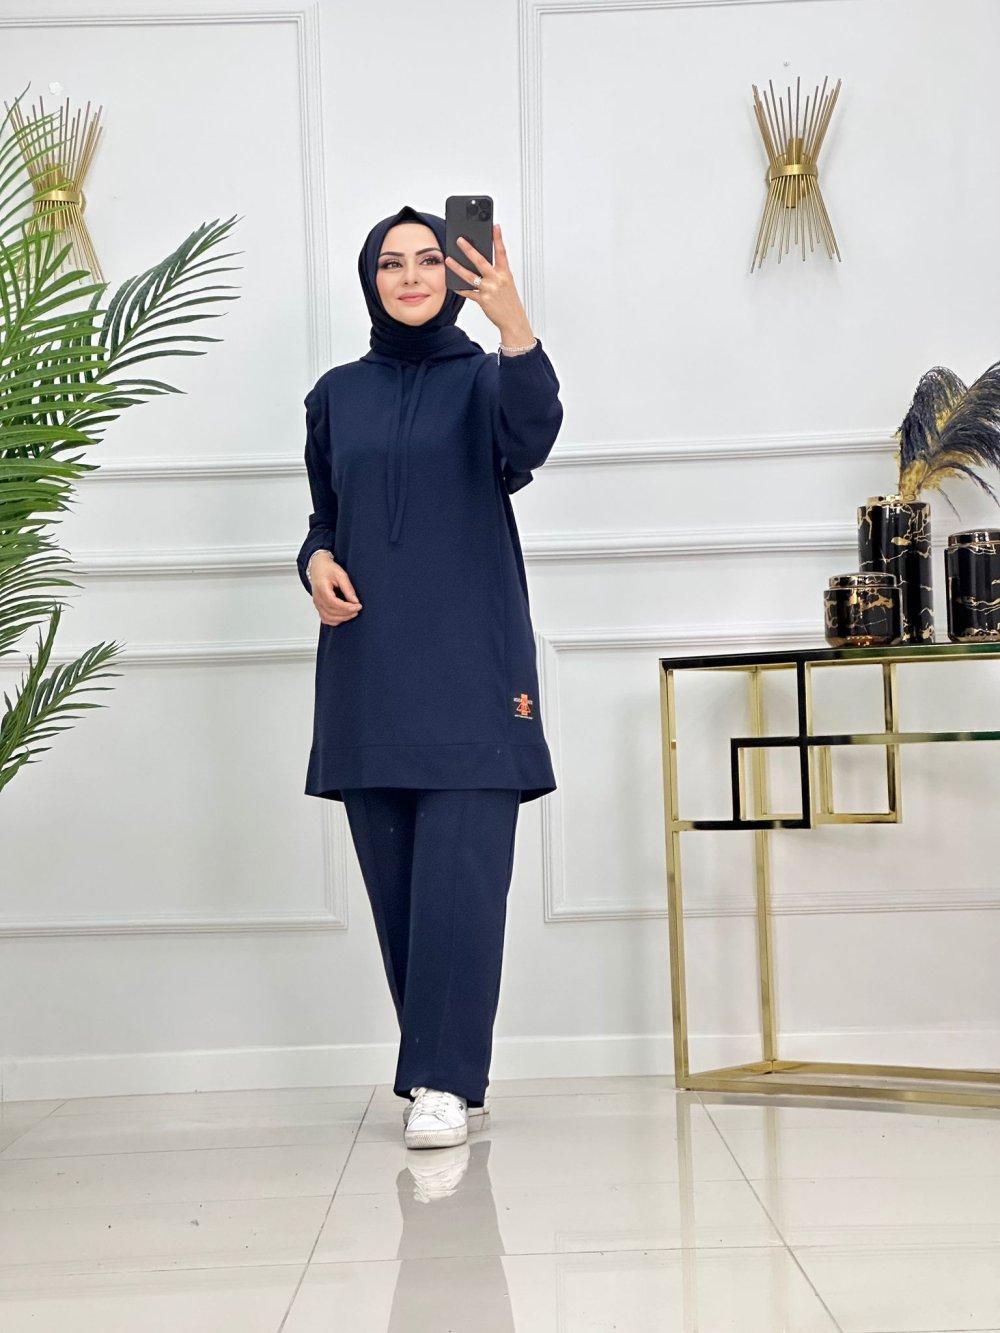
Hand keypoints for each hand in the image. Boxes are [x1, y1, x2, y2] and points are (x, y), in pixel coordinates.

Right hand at [309, 552, 361, 626]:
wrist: (317, 567)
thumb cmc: (328, 569)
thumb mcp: (340, 574)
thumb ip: (348, 588)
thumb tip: (355, 601)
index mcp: (322, 589)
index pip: (334, 603)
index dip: (347, 607)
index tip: (358, 606)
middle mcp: (317, 598)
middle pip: (331, 612)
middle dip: (347, 613)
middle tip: (358, 609)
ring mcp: (317, 604)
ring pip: (328, 618)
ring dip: (342, 618)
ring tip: (353, 612)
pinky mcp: (319, 607)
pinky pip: (325, 619)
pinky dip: (335, 620)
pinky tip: (344, 616)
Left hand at [445, 223, 533, 344]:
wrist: (513, 320)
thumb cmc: (509, 301)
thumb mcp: (506, 284)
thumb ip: (495, 273)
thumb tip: (479, 263)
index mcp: (505, 274)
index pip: (502, 252)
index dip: (498, 239)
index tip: (495, 226)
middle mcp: (497, 280)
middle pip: (480, 261)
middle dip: (469, 249)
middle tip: (460, 240)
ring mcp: (489, 290)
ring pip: (470, 276)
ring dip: (457, 267)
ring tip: (448, 260)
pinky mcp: (483, 300)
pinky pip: (468, 292)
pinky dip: (460, 288)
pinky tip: (452, 283)